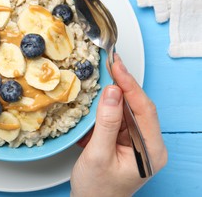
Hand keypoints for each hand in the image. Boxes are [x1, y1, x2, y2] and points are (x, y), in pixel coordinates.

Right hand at [70, 55, 167, 195]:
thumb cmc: (97, 190)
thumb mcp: (98, 155)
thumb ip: (106, 123)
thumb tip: (113, 92)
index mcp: (151, 150)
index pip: (145, 109)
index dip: (130, 85)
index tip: (117, 66)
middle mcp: (148, 144)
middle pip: (137, 106)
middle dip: (122, 85)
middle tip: (110, 64)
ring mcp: (137, 142)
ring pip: (126, 110)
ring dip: (112, 97)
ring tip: (103, 77)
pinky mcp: (125, 141)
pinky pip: (116, 118)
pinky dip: (105, 109)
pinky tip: (98, 101)